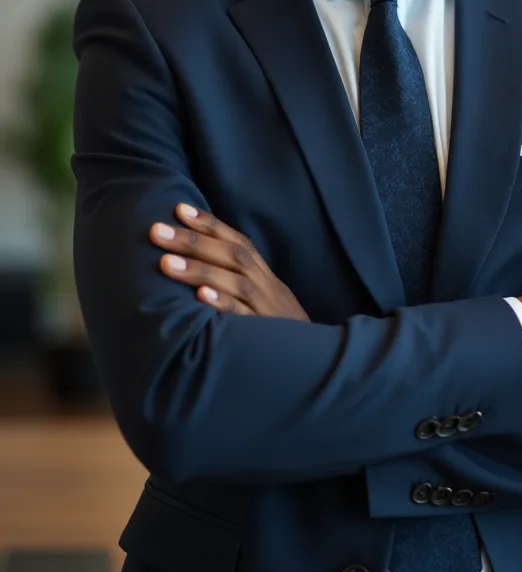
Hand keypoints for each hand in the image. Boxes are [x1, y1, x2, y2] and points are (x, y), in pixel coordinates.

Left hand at [149, 205, 309, 320]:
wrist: (316, 363)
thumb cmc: (280, 333)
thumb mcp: (265, 303)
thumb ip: (238, 285)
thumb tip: (197, 268)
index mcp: (266, 278)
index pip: (239, 242)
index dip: (211, 224)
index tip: (179, 209)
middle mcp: (268, 288)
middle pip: (233, 255)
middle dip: (193, 241)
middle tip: (156, 231)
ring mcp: (268, 310)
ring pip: (236, 282)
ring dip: (200, 269)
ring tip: (165, 263)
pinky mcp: (267, 336)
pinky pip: (245, 317)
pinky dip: (223, 304)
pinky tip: (200, 297)